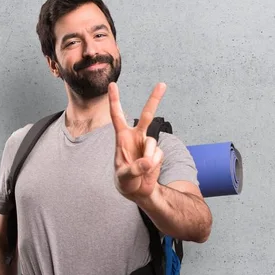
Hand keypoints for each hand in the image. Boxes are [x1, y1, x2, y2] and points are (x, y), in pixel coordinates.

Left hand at [108, 82, 165, 201]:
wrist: (138, 191)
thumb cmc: (125, 182)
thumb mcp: (124, 177)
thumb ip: (134, 169)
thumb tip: (147, 162)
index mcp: (122, 138)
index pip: (117, 116)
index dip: (115, 100)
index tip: (112, 84)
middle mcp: (136, 137)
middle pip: (146, 115)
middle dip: (154, 99)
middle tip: (162, 84)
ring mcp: (147, 144)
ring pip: (152, 142)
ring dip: (149, 157)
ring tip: (143, 168)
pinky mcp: (157, 152)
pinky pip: (158, 154)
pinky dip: (154, 164)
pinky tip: (149, 169)